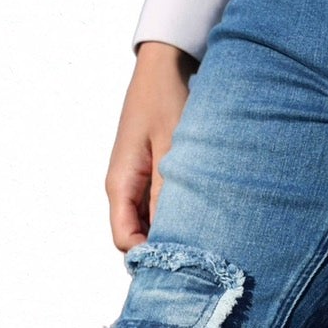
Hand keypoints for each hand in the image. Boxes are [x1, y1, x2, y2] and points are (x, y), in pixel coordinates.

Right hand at [105, 40, 199, 250]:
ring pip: (149, 225)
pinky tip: (202, 213)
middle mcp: (124, 189)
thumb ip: (167, 194)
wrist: (166, 64)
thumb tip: (169, 238)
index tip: (184, 263)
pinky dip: (177, 214)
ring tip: (207, 234)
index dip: (151, 258)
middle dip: (165, 249)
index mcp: (120, 184)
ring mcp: (136, 183)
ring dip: (173, 231)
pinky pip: (159, 208)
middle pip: (137, 238)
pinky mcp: (150, 176)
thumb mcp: (171, 147)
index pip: (125, 241)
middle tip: (204, 255)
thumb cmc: (166, 98)